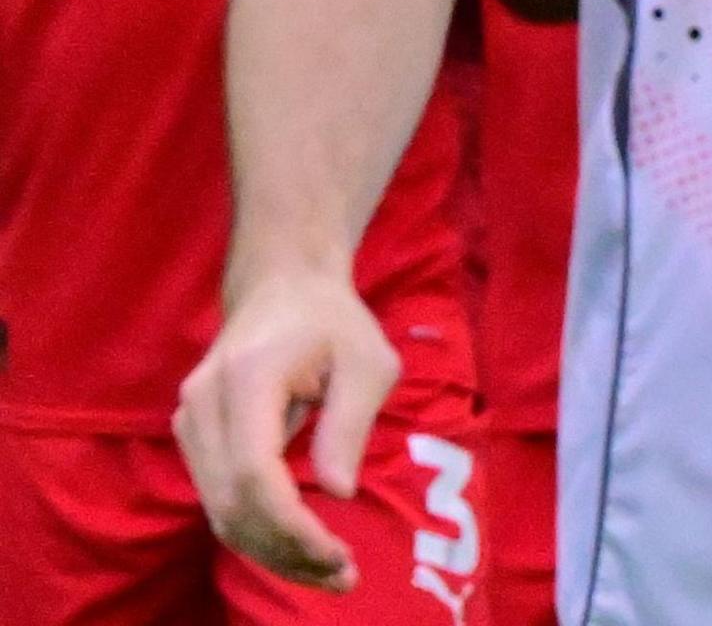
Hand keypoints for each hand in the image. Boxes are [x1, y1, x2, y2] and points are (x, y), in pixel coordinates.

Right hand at [175, 262, 400, 592]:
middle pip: (230, 503)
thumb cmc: (333, 322)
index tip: (336, 553)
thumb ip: (350, 424)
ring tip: (330, 573)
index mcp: (248, 379)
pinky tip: (300, 549)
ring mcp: (189, 421)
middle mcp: (203, 404)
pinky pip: (218, 499)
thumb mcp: (368, 361)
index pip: (254, 473)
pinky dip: (256, 532)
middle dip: (285, 550)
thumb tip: (339, 492)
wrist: (281, 287)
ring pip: (218, 510)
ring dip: (270, 551)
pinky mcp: (192, 437)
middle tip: (343, 576)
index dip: (290, 524)